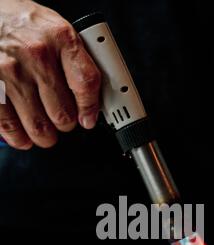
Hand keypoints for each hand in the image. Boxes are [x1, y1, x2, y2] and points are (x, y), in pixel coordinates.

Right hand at [0, 0, 100, 148]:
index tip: (88, 119)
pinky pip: (10, 126)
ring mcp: (12, 72)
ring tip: (45, 133)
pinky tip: (23, 137)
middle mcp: (37, 54)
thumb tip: (91, 95)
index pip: (86, 82)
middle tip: (62, 121)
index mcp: (60, 38)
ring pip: (40, 126)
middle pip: (63, 113)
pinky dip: (19, 138)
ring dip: (45, 136)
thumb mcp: (54, 30)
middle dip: (65, 124)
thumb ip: (73, 59)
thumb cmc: (21, 24)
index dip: (90, 108)